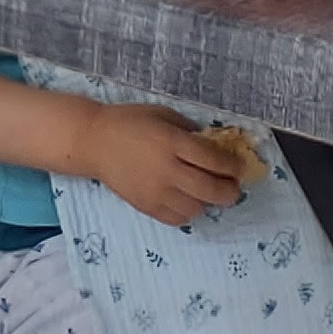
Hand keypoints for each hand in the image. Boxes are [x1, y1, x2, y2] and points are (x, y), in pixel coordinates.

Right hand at [76, 102, 252, 227]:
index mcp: (171, 142)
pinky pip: (179, 219)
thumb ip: (189, 130)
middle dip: (230, 190)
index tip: (239, 167)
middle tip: (233, 186)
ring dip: (207, 201)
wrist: (93, 142)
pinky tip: (186, 199)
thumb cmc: (128, 122)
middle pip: (212, 190)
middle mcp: (167, 170)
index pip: (214, 160)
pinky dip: (188, 211)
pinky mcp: (147, 207)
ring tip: (205, 191)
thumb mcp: (161, 114)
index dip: (233, 166)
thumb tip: (215, 147)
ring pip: (198, 208)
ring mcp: (157, 192)